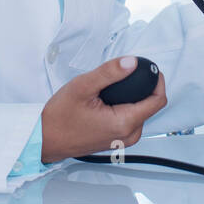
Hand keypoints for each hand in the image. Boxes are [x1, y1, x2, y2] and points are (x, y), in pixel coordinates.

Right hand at [40, 56, 167, 163]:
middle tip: (125, 75)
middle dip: (143, 88)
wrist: (45, 139)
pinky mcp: (117, 141)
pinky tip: (109, 101)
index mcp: (124, 123)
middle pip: (151, 106)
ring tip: (113, 89)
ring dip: (134, 98)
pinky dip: (126, 108)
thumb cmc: (59, 118)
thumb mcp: (83, 87)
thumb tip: (131, 62)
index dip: (157, 81)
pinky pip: (131, 120)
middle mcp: (128, 135)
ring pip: (141, 113)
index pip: (158, 100)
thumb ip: (109, 73)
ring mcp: (123, 140)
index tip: (150, 69)